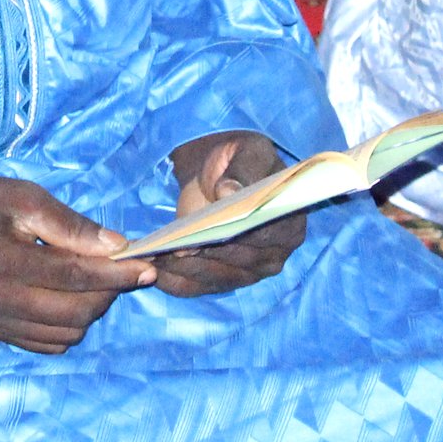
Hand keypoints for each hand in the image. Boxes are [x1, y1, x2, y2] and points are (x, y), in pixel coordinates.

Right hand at [0, 174, 155, 353]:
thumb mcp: (22, 198)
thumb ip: (70, 225)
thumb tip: (117, 246)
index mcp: (7, 265)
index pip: (77, 278)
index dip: (119, 274)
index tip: (148, 266)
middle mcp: (2, 303)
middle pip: (77, 313)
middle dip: (109, 292)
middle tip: (121, 268)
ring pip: (66, 334)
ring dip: (90, 311)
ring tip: (92, 281)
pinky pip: (45, 344)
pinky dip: (67, 327)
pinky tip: (67, 300)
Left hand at [151, 130, 303, 297]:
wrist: (220, 174)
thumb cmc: (239, 161)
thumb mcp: (246, 153)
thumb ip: (242, 170)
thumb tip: (229, 191)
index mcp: (288, 224)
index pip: (263, 236)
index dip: (234, 234)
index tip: (204, 231)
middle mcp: (274, 256)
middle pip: (237, 262)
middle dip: (205, 254)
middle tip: (173, 247)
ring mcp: (248, 274)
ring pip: (216, 278)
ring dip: (185, 270)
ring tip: (157, 258)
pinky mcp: (222, 281)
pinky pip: (199, 288)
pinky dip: (175, 282)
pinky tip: (154, 272)